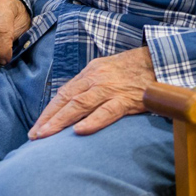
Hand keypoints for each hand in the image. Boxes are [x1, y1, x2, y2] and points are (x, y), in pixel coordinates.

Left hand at [29, 46, 155, 138]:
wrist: (160, 60)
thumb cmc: (135, 68)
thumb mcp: (108, 70)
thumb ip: (92, 84)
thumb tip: (75, 101)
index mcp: (91, 72)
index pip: (65, 93)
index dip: (50, 110)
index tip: (38, 125)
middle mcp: (96, 79)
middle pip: (66, 99)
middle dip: (48, 118)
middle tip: (35, 135)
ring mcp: (110, 89)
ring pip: (79, 105)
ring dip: (60, 121)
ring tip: (46, 135)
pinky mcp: (126, 99)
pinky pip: (107, 111)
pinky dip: (92, 121)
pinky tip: (79, 131)